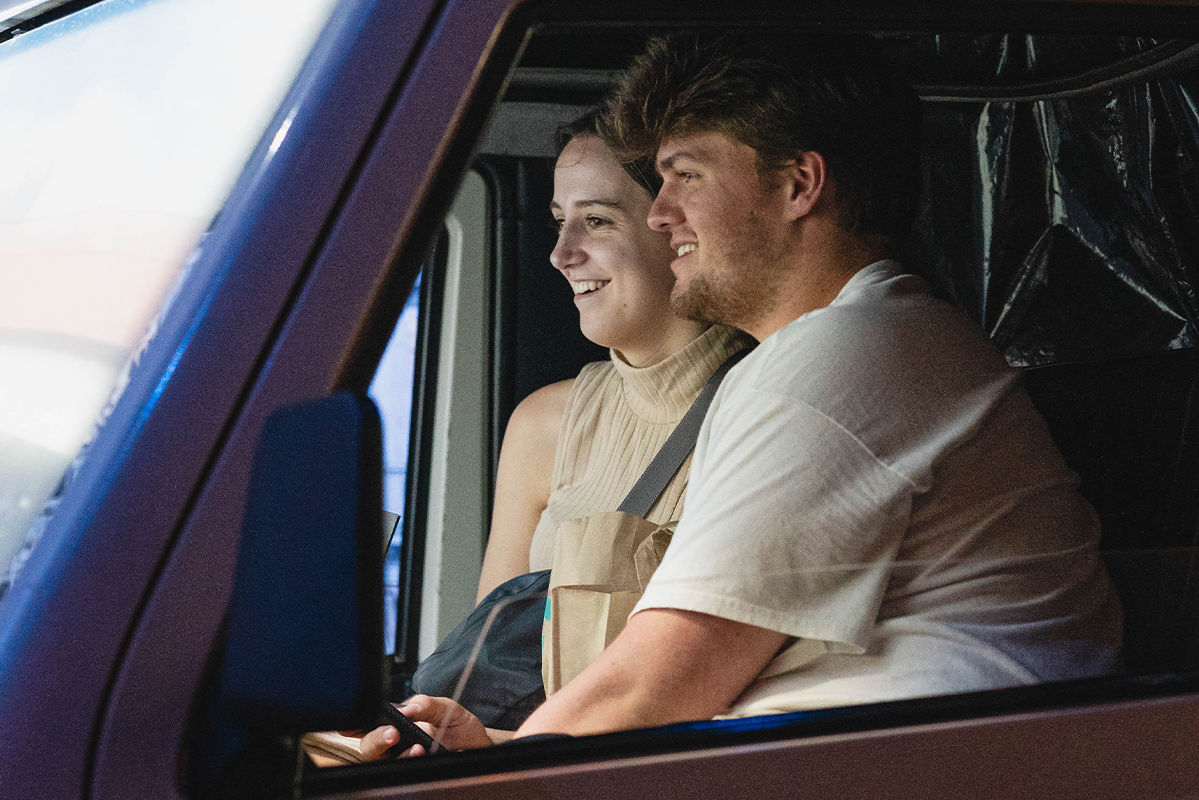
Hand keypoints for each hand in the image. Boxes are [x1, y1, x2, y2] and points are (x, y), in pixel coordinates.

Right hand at [357, 695, 492, 758]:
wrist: (477, 745)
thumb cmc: (458, 725)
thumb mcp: (444, 706)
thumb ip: (424, 704)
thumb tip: (404, 710)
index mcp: (396, 722)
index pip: (367, 724)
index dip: (353, 725)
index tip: (352, 724)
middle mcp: (395, 743)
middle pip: (368, 746)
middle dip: (375, 740)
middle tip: (392, 734)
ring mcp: (402, 759)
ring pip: (381, 762)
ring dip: (394, 753)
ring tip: (416, 746)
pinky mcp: (414, 771)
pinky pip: (400, 771)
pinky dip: (409, 761)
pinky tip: (422, 752)